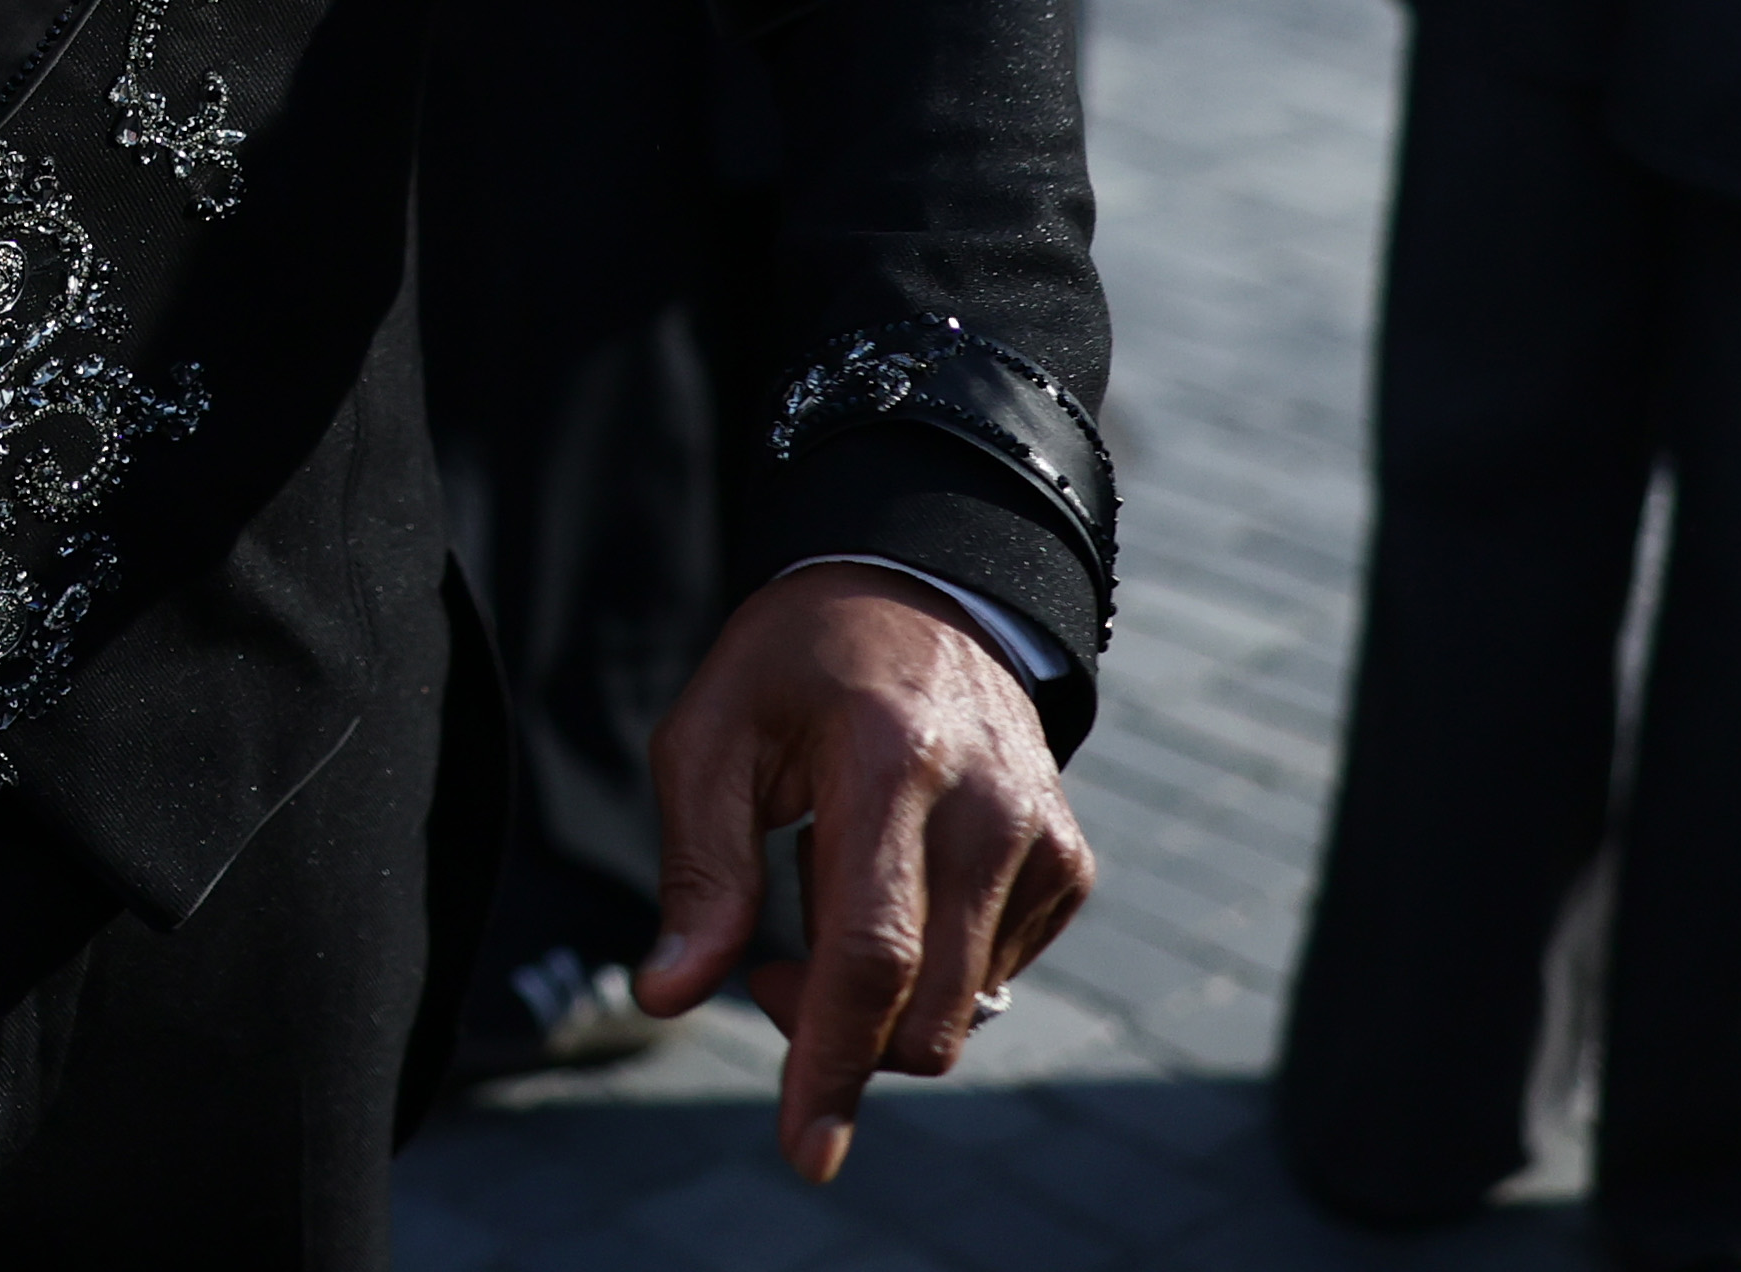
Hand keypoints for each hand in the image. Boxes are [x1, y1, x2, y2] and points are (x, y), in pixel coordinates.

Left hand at [633, 562, 1094, 1185]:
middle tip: (769, 969)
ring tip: (831, 894)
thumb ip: (698, 868)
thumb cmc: (795, 664)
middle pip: (926, 1008)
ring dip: (880, 1002)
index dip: (832, 1059)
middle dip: (838, 1037)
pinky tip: (898, 883)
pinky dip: (930, 967)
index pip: (871, 951)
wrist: (922, 593)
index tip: (806, 1147)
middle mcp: (990, 807)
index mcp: (894, 763)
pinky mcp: (1069, 862)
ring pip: (963, 1009)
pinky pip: (995, 978)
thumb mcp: (712, 733)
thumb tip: (671, 994)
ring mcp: (1043, 838)